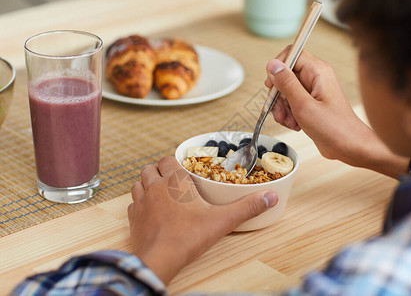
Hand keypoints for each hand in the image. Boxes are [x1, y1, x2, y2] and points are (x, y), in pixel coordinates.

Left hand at [128, 156, 277, 284]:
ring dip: (147, 185)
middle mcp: (154, 187)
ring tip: (160, 194)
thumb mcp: (222, 220)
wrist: (160, 259)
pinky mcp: (133, 218)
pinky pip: (133, 204)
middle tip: (173, 182)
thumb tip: (270, 197)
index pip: (168, 160)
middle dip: (159, 171)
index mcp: (175, 181)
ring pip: (138, 183)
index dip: (175, 163)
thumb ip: (246, 207)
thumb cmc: (189, 237)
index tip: (184, 170)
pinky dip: (140, 204)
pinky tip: (151, 212)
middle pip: (150, 168)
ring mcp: (141, 202)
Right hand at [265, 48, 408, 177]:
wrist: (350, 147)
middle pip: (285, 75)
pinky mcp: (312, 103)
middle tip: (279, 111)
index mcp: (318, 71)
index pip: (291, 54)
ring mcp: (314, 91)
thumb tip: (273, 65)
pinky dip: (289, 114)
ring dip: (283, 108)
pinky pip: (292, 102)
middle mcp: (316, 78)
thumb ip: (287, 83)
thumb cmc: (335, 128)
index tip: (271, 85)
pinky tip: (295, 125)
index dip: (277, 68)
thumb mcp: (304, 105)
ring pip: (287, 91)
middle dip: (278, 95)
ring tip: (290, 121)